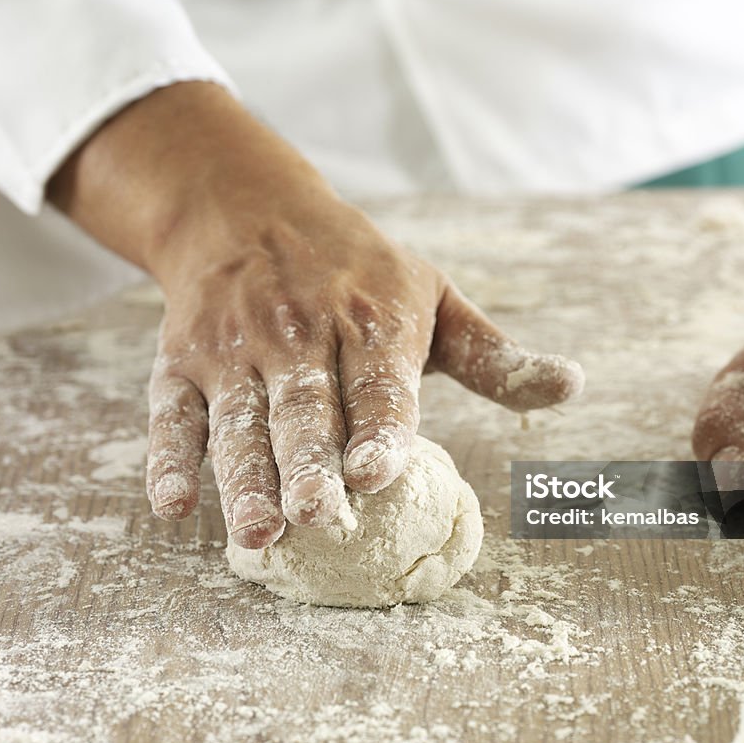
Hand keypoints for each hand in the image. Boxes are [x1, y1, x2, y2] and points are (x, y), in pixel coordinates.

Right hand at [48, 82, 583, 547]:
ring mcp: (235, 349)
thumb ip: (494, 356)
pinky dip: (170, 457)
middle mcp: (299, 334)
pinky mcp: (183, 361)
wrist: (247, 208)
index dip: (377, 428)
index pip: (377, 382)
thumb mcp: (432, 296)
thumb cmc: (357, 269)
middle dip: (309, 466)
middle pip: (304, 410)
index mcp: (369, 319)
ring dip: (245, 478)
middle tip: (318, 520)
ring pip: (238, 420)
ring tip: (259, 534)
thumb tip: (573, 386)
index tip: (376, 474)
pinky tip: (174, 505)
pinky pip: (173, 412)